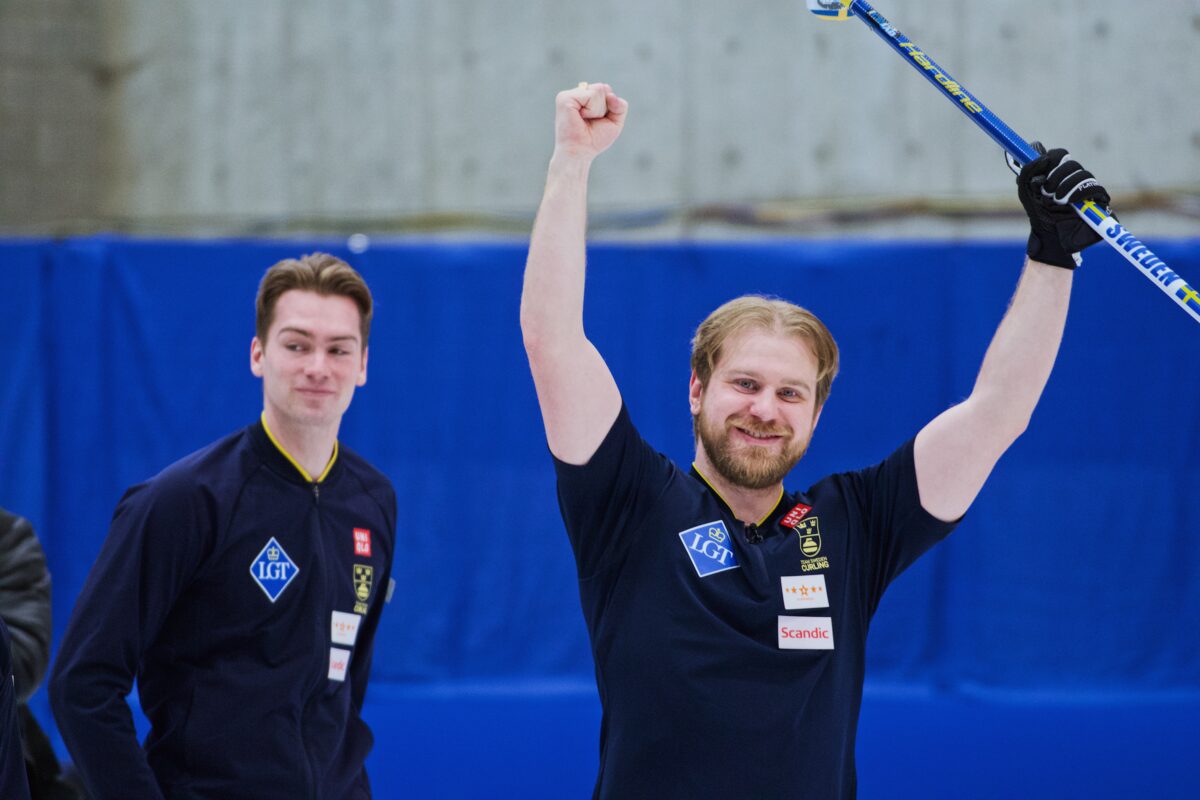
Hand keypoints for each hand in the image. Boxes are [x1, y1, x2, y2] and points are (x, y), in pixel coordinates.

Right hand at [553, 83, 627, 162]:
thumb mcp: (615, 122)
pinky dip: (591, 110)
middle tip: (590, 121)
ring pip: (599, 90)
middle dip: (604, 108)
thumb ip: (621, 106)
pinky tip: (580, 118)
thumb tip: (611, 95)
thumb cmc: (594, 140)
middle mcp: (576, 93)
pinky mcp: (565, 98)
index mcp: (585, 97)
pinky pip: (591, 95)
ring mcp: (569, 95)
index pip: (606, 90)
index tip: (597, 121)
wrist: (580, 153)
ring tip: (584, 120)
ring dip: (598, 110)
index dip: (609, 107)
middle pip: (604, 88)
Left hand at [1016, 142, 1110, 268]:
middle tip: (1047, 190)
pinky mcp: (1098, 199)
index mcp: (1057, 173)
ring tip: (1057, 201)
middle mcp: (1073, 177)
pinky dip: (1081, 193)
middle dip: (1057, 175)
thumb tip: (1041, 156)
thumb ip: (1028, 171)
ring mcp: (1086, 188)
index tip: (1042, 168)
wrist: (1049, 235)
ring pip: (1084, 174)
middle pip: (1072, 163)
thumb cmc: (1039, 214)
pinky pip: (1095, 188)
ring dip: (1067, 186)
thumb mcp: (1027, 192)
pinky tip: (1071, 201)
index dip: (1052, 158)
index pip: (1059, 154)